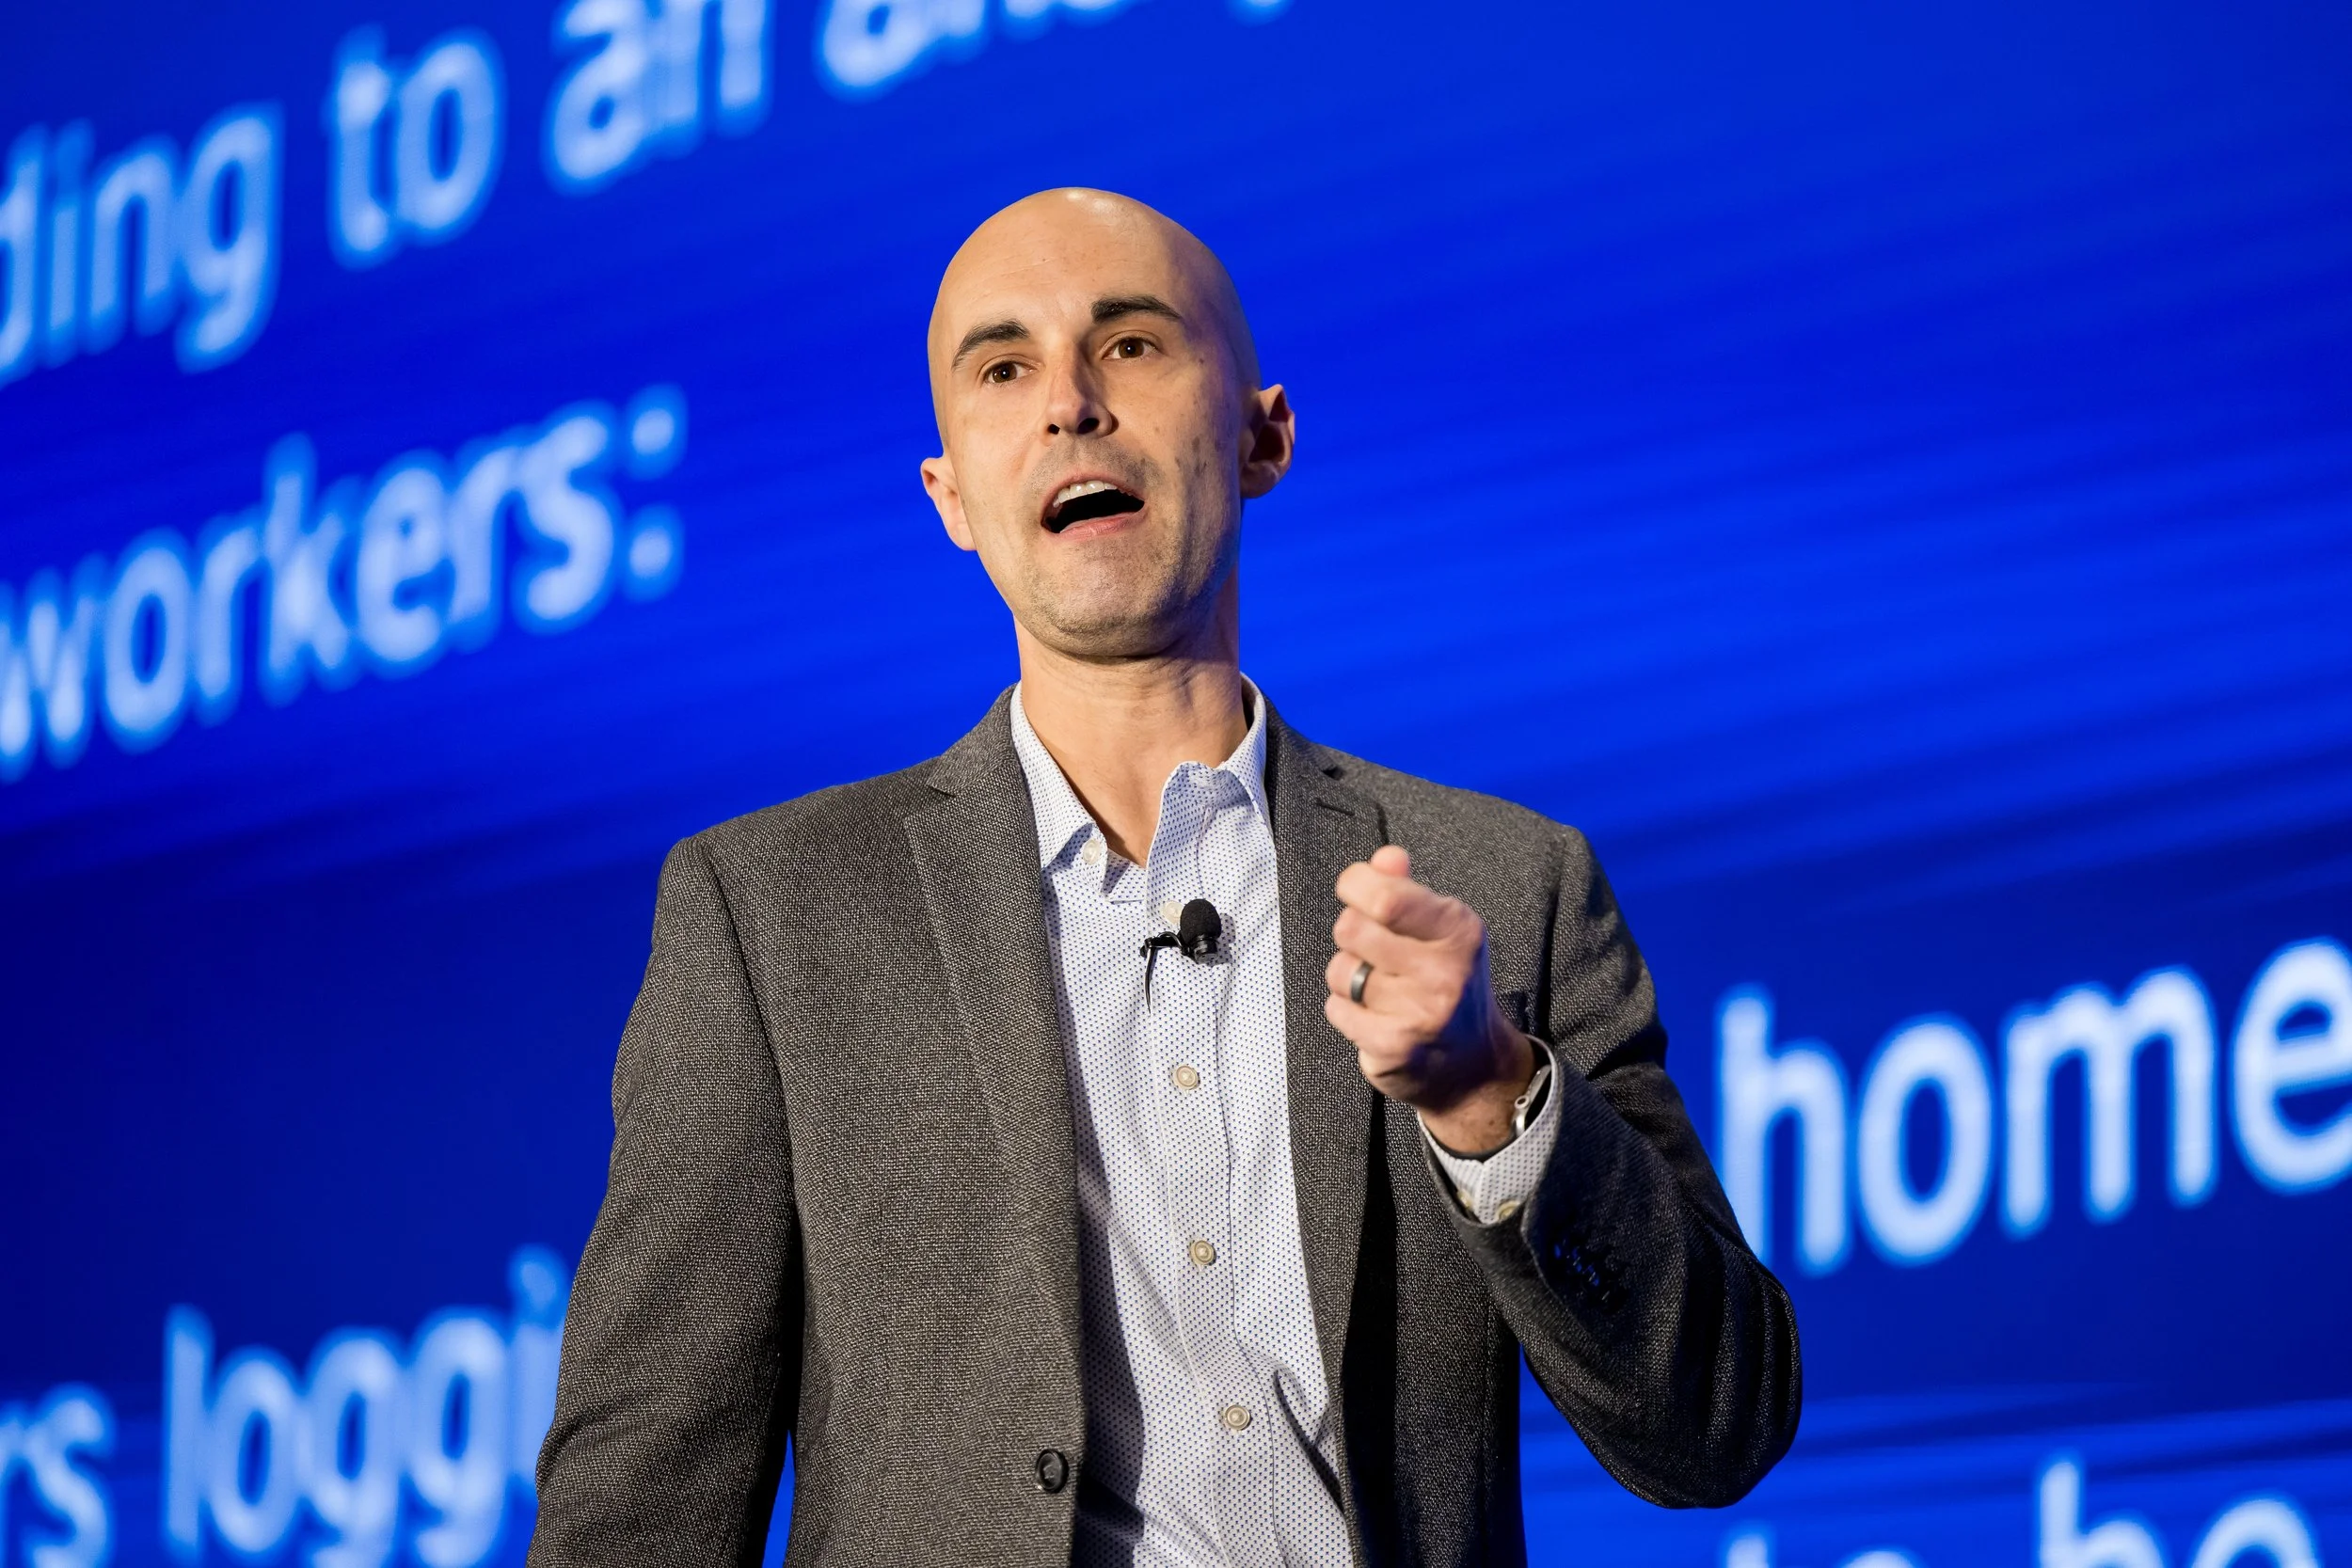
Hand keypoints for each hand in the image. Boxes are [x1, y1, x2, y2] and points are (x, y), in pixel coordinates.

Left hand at [1324, 846, 1534, 1154]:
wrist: (1474, 1065)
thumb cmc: (1447, 984)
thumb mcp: (1441, 931)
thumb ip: (1406, 890)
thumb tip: (1385, 857)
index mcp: (1458, 930)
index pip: (1384, 896)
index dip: (1355, 886)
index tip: (1357, 892)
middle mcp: (1444, 971)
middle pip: (1351, 929)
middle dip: (1352, 937)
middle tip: (1376, 953)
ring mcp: (1419, 1012)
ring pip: (1339, 971)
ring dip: (1348, 979)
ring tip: (1380, 991)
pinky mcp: (1394, 1047)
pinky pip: (1336, 1009)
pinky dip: (1346, 1011)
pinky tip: (1375, 1018)